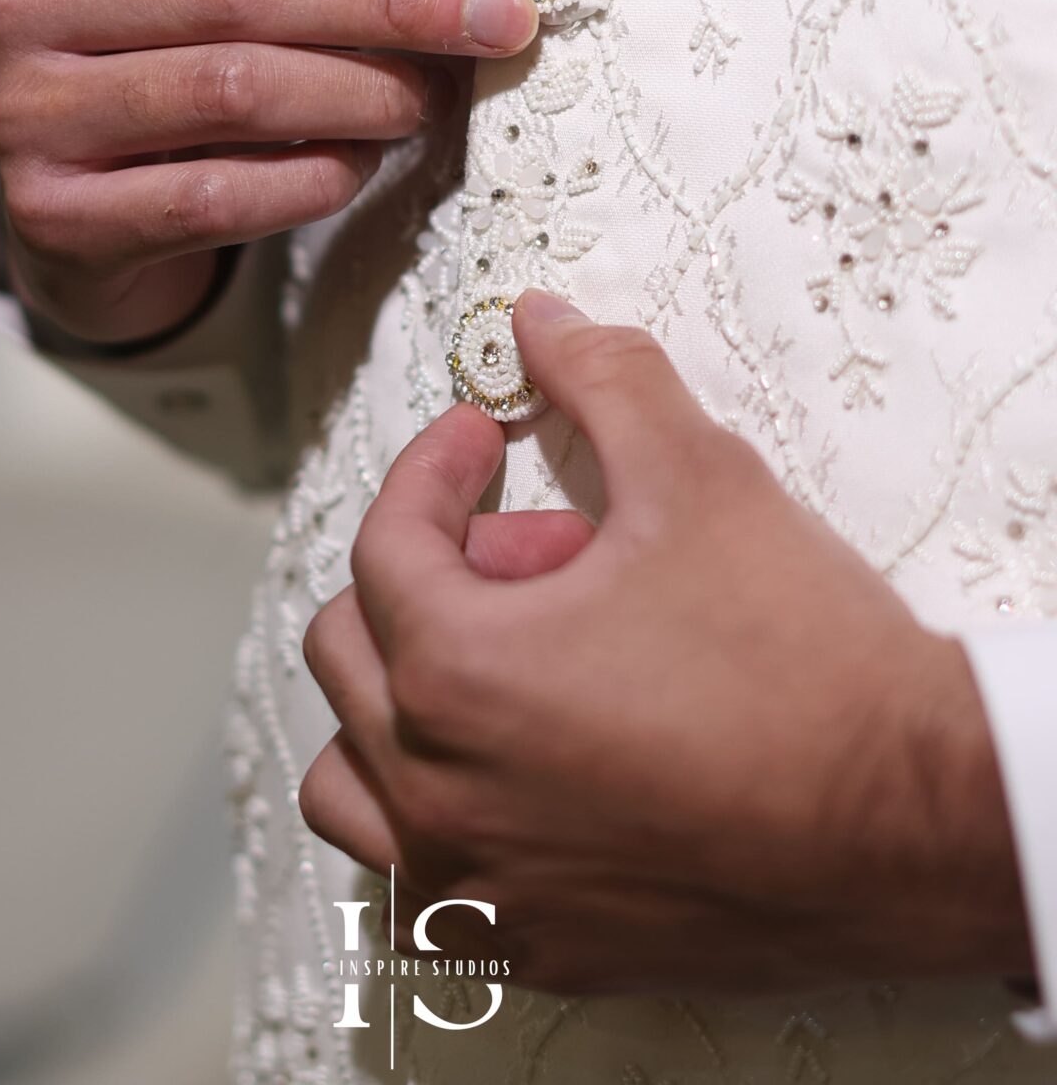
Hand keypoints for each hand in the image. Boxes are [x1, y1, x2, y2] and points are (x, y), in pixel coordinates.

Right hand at [0, 0, 533, 343]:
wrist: (73, 204)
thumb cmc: (167, 58)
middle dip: (393, 0)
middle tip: (502, 22)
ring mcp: (26, 108)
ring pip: (232, 87)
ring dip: (362, 93)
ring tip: (431, 98)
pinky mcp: (51, 214)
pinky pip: (214, 195)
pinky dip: (313, 178)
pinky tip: (365, 167)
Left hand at [299, 289, 1033, 995]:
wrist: (917, 825)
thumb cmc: (806, 663)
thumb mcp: (701, 475)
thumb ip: (602, 379)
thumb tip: (538, 320)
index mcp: (458, 673)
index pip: (384, 543)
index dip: (435, 467)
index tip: (483, 441)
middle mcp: (441, 795)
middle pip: (354, 649)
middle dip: (437, 574)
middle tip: (545, 550)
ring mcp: (483, 889)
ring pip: (357, 781)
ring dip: (407, 702)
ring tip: (512, 661)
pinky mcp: (538, 951)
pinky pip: (424, 883)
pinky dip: (444, 812)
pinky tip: (537, 764)